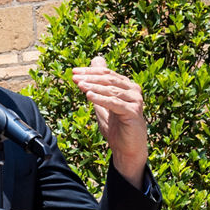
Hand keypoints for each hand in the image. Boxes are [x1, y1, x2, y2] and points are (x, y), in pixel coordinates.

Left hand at [71, 55, 148, 187]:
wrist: (126, 148)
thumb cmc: (115, 126)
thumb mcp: (102, 104)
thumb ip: (98, 86)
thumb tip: (94, 61)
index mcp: (126, 86)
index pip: (106, 73)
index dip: (90, 71)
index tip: (74, 71)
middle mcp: (133, 90)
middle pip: (108, 79)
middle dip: (90, 77)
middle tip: (74, 77)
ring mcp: (135, 101)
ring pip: (111, 90)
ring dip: (93, 86)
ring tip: (80, 85)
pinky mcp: (133, 112)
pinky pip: (114, 103)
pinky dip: (101, 99)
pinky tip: (89, 95)